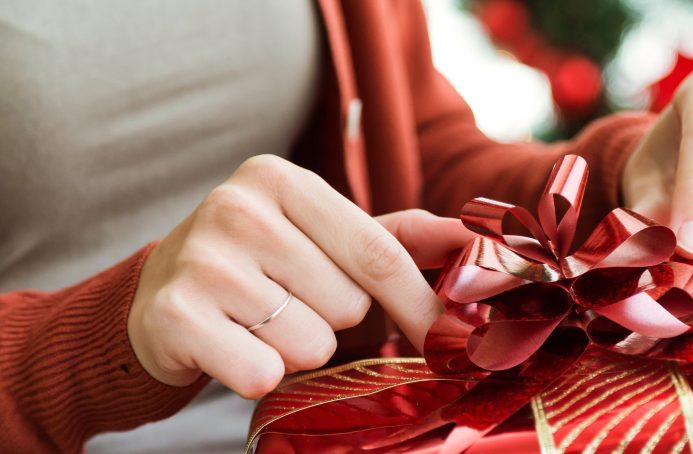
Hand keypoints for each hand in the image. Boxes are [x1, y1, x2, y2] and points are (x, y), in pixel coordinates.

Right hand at [128, 155, 474, 398]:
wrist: (158, 301)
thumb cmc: (262, 268)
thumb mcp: (325, 238)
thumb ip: (399, 238)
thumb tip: (473, 240)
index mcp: (280, 180)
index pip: (378, 252)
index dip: (421, 304)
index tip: (452, 338)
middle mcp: (236, 207)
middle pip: (348, 304)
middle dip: (334, 321)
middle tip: (291, 305)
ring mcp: (201, 260)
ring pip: (310, 343)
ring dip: (295, 350)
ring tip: (258, 324)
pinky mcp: (174, 316)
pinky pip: (263, 373)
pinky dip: (258, 374)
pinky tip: (232, 345)